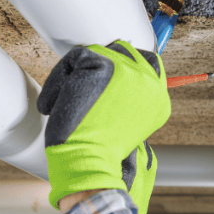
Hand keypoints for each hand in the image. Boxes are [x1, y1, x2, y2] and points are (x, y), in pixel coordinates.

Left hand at [37, 40, 170, 213]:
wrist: (89, 163)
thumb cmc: (100, 151)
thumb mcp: (124, 125)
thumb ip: (127, 99)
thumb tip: (109, 80)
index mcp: (158, 97)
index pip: (147, 62)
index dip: (120, 65)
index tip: (101, 81)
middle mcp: (149, 81)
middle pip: (119, 50)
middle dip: (96, 66)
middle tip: (78, 92)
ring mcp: (128, 71)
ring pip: (93, 54)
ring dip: (74, 77)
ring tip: (68, 106)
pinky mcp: (103, 66)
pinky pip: (73, 60)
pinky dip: (58, 82)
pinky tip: (55, 106)